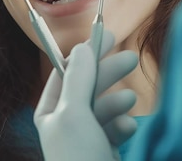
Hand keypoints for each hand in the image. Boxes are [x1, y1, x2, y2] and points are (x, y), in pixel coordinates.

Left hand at [34, 30, 137, 160]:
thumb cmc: (79, 159)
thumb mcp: (75, 114)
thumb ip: (79, 79)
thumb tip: (82, 47)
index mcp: (50, 112)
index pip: (66, 72)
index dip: (85, 52)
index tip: (107, 33)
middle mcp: (66, 124)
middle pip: (88, 86)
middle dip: (107, 72)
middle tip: (130, 58)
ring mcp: (87, 138)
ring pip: (105, 106)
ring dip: (117, 100)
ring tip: (131, 99)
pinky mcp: (105, 152)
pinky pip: (116, 129)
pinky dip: (123, 125)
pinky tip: (129, 129)